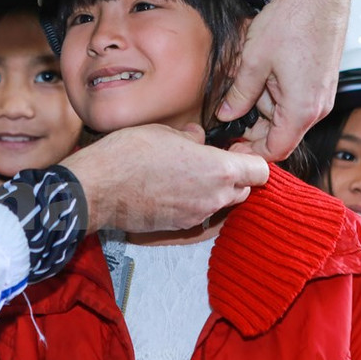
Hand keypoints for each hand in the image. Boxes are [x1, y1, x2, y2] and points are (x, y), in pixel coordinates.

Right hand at [61, 123, 268, 232]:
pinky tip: (172, 189)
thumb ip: (190, 137)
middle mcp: (214, 197)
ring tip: (187, 175)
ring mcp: (198, 215)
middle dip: (233, 177)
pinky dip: (193, 203)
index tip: (238, 152)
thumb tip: (197, 137)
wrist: (100, 188)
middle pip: (244, 190)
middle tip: (210, 161)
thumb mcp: (164, 132)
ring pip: (221, 203)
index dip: (251, 160)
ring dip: (213, 191)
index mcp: (218, 169)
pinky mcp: (180, 227)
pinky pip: (199, 214)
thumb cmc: (130, 154)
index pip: (260, 171)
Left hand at [217, 0, 350, 160]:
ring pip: (285, 115)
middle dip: (253, 126)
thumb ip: (239, 95)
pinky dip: (275, 92)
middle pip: (280, 134)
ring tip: (245, 79)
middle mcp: (316, 108)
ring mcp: (321, 95)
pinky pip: (294, 99)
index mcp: (301, 110)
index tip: (229, 147)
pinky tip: (261, 72)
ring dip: (262, 105)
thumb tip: (226, 115)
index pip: (275, 150)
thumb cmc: (290, 23)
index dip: (250, 152)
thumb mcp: (253, 62)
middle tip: (226, 114)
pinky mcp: (320, 82)